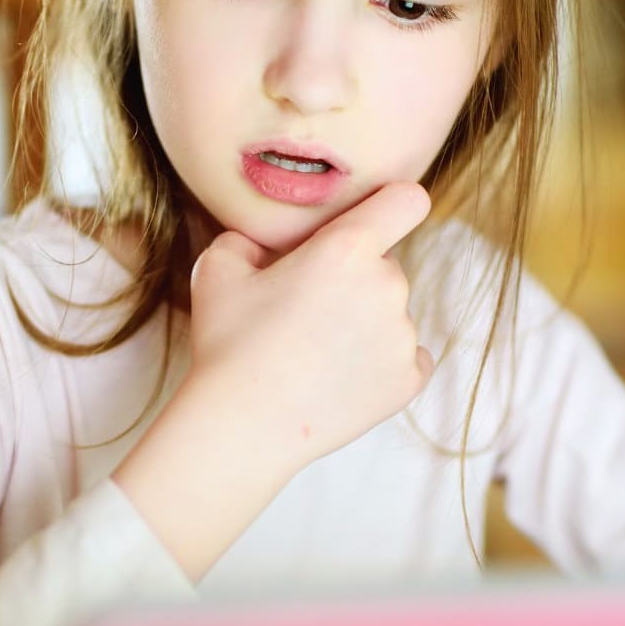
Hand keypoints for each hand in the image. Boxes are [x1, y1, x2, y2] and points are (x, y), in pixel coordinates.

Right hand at [187, 181, 434, 473]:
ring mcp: (403, 336)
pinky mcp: (407, 380)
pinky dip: (380, 364)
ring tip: (315, 355)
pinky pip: (407, 358)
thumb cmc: (228, 344)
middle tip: (307, 312)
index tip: (374, 222)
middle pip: (384, 266)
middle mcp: (387, 285)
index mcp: (348, 248)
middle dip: (353, 280)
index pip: (405, 201)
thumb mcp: (217, 271)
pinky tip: (341, 376)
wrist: (242, 424)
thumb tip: (262, 246)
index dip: (391, 207)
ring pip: (391, 314)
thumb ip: (246, 240)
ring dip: (364, 325)